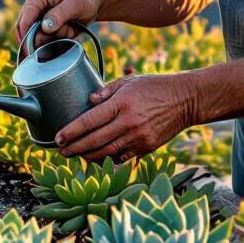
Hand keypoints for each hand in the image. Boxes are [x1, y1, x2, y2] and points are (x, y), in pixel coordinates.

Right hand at [14, 0, 101, 48]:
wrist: (91, 1)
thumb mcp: (75, 4)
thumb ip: (59, 14)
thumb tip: (44, 27)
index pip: (25, 19)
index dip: (26, 35)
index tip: (32, 50)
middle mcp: (32, 7)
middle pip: (25, 31)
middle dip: (43, 39)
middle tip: (63, 34)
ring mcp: (36, 18)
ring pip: (35, 38)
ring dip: (52, 39)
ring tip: (69, 28)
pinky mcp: (42, 27)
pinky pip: (43, 41)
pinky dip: (56, 41)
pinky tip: (68, 31)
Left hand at [56, 72, 198, 160]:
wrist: (185, 100)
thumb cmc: (155, 87)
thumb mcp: (129, 81)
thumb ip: (107, 91)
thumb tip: (89, 100)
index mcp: (121, 103)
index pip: (89, 121)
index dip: (71, 132)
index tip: (58, 138)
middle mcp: (128, 123)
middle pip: (94, 141)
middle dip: (74, 148)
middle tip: (61, 151)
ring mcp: (138, 137)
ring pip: (106, 153)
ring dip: (87, 157)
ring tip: (74, 156)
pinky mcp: (146, 148)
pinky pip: (122, 158)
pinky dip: (107, 161)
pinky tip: (96, 160)